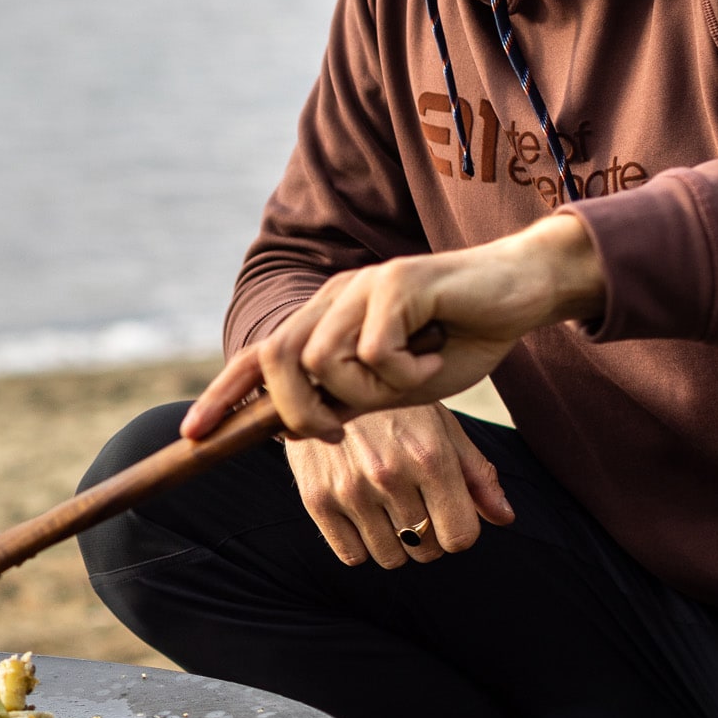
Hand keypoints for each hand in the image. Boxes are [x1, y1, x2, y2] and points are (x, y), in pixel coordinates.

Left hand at [183, 215, 604, 444]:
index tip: (194, 436)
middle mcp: (335, 295)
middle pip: (277, 357)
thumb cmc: (464, 338)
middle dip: (297, 410)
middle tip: (339, 430)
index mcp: (328, 316)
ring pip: (324, 360)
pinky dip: (410, 375)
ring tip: (417, 380)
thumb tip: (296, 427)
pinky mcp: (396, 281)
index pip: (260, 355)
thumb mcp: (397, 383)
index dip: (223, 394)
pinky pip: (377, 353)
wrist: (523, 289)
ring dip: (370, 391)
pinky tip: (439, 359)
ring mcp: (362, 283)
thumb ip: (350, 398)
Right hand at [289, 405, 515, 567]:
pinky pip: (352, 556)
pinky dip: (361, 545)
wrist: (325, 384)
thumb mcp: (443, 428)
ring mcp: (349, 489)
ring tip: (387, 511)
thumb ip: (477, 474)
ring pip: (390, 557)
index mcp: (430, 456)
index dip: (459, 531)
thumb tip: (505, 518)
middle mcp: (389, 475)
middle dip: (428, 538)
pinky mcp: (316, 499)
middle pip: (426, 551)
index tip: (447, 515)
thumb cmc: (395, 409)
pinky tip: (361, 517)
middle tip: (416, 509)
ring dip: (395, 544)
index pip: (460, 537)